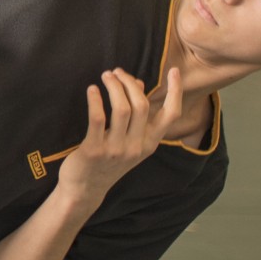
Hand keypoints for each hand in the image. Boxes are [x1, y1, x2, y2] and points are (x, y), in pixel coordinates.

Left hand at [59, 68, 183, 203]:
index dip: (175, 92)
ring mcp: (117, 150)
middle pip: (142, 105)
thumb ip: (137, 115)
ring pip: (122, 109)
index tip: (175, 70)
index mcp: (149, 143)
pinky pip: (98, 119)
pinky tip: (92, 90)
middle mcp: (137, 147)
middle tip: (116, 71)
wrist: (85, 189)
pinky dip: (95, 100)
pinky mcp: (95, 151)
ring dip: (114, 87)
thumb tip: (140, 83)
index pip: (171, 115)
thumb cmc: (107, 160)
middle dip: (130, 83)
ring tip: (105, 76)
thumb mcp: (128, 140)